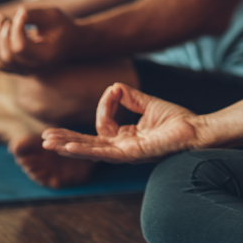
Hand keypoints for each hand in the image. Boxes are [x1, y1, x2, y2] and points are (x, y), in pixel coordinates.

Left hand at [0, 5, 79, 72]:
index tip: (21, 13)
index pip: (20, 47)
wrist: (69, 42)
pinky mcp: (15, 68)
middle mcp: (34, 68)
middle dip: (1, 34)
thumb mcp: (53, 15)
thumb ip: (34, 14)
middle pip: (7, 56)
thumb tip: (16, 14)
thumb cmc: (61, 26)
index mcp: (45, 56)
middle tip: (5, 17)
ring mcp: (23, 71)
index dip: (16, 28)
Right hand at [42, 83, 202, 163]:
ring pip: (90, 149)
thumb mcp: (149, 104)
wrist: (197, 130)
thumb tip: (113, 87)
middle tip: (44, 137)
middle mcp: (123, 148)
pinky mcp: (131, 155)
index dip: (103, 106)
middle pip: (88, 143)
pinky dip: (84, 149)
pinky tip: (68, 147)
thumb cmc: (178, 120)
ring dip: (68, 145)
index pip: (102, 125)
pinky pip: (103, 152)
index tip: (114, 91)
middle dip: (66, 139)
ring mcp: (125, 153)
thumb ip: (130, 97)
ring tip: (48, 143)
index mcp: (126, 137)